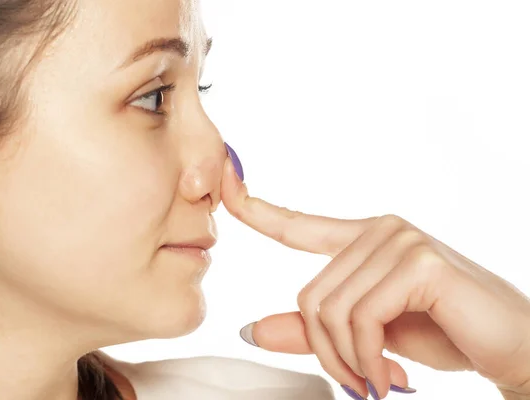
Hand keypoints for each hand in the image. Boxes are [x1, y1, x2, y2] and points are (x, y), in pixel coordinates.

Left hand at [220, 158, 529, 398]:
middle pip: (309, 294)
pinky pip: (361, 318)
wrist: (513, 346)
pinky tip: (391, 376)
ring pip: (330, 309)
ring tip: (376, 380)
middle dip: (326, 351)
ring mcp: (400, 241)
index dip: (257, 209)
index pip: (299, 225)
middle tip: (357, 381)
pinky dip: (366, 359)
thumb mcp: (368, 334)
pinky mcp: (419, 263)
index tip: (226, 186)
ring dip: (348, 361)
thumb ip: (314, 330)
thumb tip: (252, 330)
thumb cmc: (445, 333)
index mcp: (364, 239)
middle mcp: (380, 230)